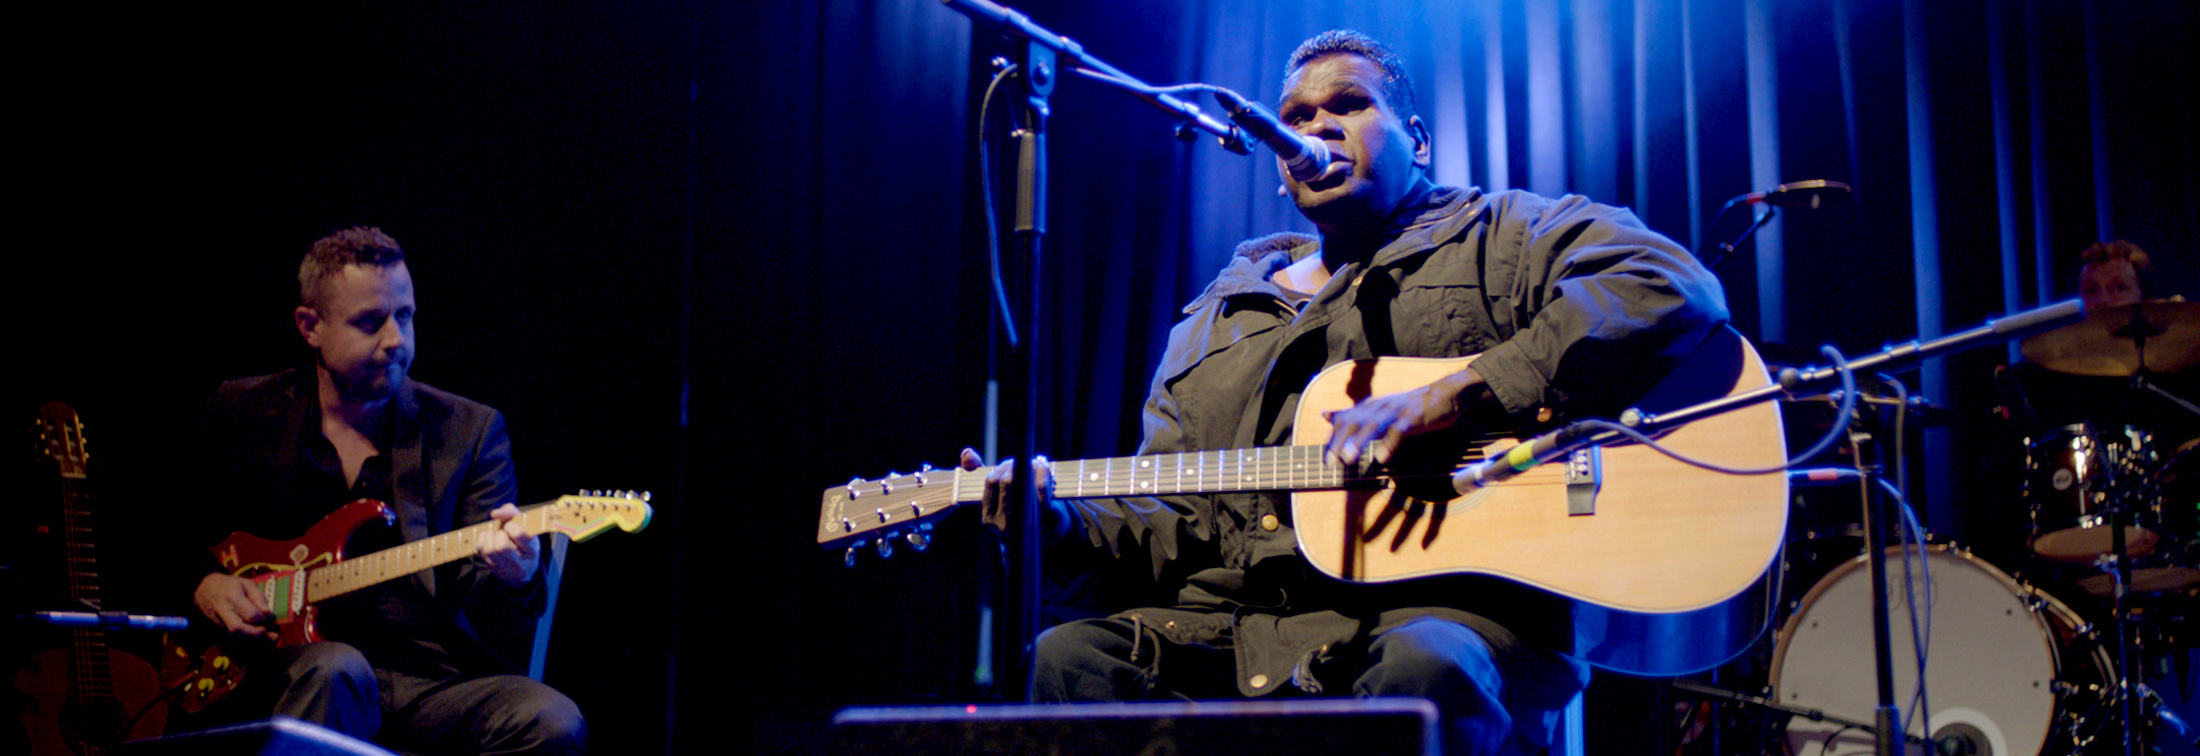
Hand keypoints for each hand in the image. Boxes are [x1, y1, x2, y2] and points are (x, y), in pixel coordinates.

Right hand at [193, 572, 276, 640]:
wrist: (201, 589)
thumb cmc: (227, 585)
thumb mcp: (245, 583)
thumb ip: (258, 597)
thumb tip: (268, 614)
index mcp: (232, 597)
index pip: (250, 614)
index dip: (263, 619)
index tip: (271, 618)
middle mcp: (223, 612)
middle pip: (238, 629)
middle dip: (257, 634)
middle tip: (271, 634)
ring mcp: (217, 623)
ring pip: (233, 639)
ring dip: (252, 642)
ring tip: (268, 640)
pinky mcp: (215, 630)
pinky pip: (228, 642)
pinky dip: (243, 645)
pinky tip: (255, 643)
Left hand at [476, 503, 540, 585]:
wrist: (524, 569)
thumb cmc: (524, 541)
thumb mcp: (525, 526)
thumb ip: (512, 513)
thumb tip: (494, 513)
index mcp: (532, 550)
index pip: (519, 534)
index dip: (510, 525)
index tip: (511, 525)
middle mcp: (520, 563)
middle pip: (501, 546)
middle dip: (499, 534)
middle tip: (503, 532)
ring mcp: (505, 568)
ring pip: (489, 550)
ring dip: (490, 536)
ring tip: (496, 535)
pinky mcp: (493, 569)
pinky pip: (481, 551)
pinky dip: (483, 539)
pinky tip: (490, 539)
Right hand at [963, 448, 1051, 532]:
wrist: (1047, 528)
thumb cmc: (1015, 505)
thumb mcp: (993, 491)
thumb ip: (975, 471)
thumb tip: (967, 453)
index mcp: (988, 519)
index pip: (991, 482)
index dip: (1001, 468)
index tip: (1010, 462)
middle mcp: (1004, 524)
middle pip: (1007, 481)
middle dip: (1016, 466)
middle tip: (1023, 460)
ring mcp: (1026, 522)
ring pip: (1024, 482)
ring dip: (1030, 466)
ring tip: (1035, 462)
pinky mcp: (1046, 517)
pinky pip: (1041, 488)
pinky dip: (1042, 471)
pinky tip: (1043, 466)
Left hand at [1323, 367, 1482, 469]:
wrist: (1443, 395)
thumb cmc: (1408, 407)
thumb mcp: (1377, 410)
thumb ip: (1353, 414)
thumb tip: (1325, 414)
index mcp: (1370, 406)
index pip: (1345, 420)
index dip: (1333, 440)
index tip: (1326, 460)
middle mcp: (1379, 406)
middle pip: (1354, 422)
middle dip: (1340, 443)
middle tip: (1331, 463)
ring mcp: (1396, 410)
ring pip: (1373, 424)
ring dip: (1359, 441)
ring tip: (1349, 458)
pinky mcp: (1413, 417)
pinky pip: (1399, 430)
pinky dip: (1389, 443)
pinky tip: (1382, 457)